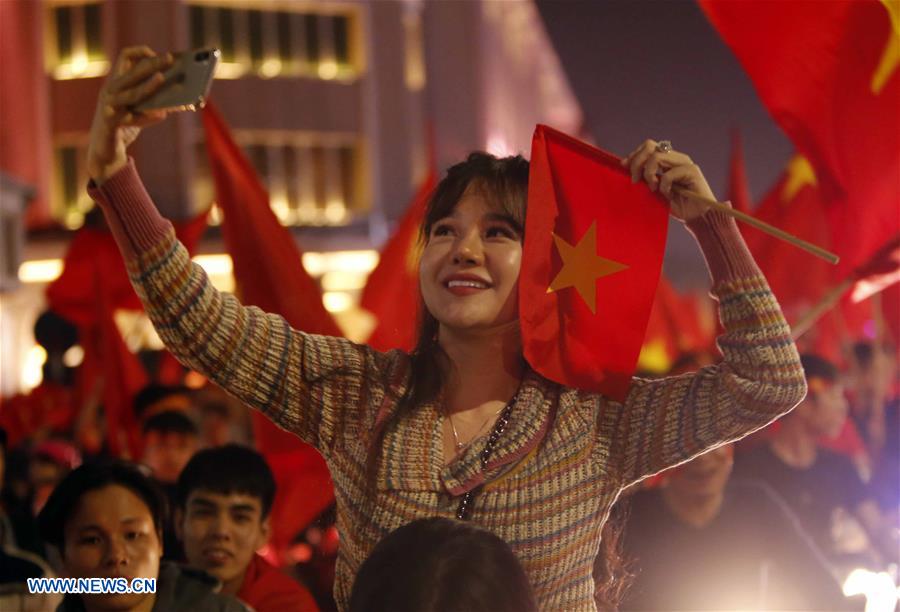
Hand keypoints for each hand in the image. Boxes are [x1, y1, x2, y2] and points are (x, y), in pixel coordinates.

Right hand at [87, 46, 173, 182]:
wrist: (105, 152)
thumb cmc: (124, 127)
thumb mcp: (139, 110)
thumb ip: (153, 101)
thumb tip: (179, 94)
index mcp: (117, 83)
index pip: (125, 57)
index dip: (140, 51)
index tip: (156, 53)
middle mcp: (110, 91)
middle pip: (132, 71)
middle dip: (152, 63)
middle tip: (169, 59)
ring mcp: (108, 106)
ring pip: (132, 92)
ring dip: (148, 86)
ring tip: (163, 79)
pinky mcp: (110, 122)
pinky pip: (130, 118)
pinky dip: (146, 117)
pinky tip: (161, 115)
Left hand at [621, 139, 723, 221]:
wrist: (697, 216)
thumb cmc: (677, 205)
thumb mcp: (654, 190)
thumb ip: (645, 177)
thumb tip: (625, 167)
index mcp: (667, 160)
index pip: (648, 146)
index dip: (634, 155)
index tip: (624, 167)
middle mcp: (676, 158)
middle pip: (649, 145)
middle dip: (637, 162)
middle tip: (635, 180)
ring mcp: (684, 163)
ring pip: (657, 157)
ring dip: (649, 174)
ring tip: (652, 188)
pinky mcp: (692, 171)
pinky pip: (668, 174)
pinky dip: (663, 185)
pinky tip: (666, 194)